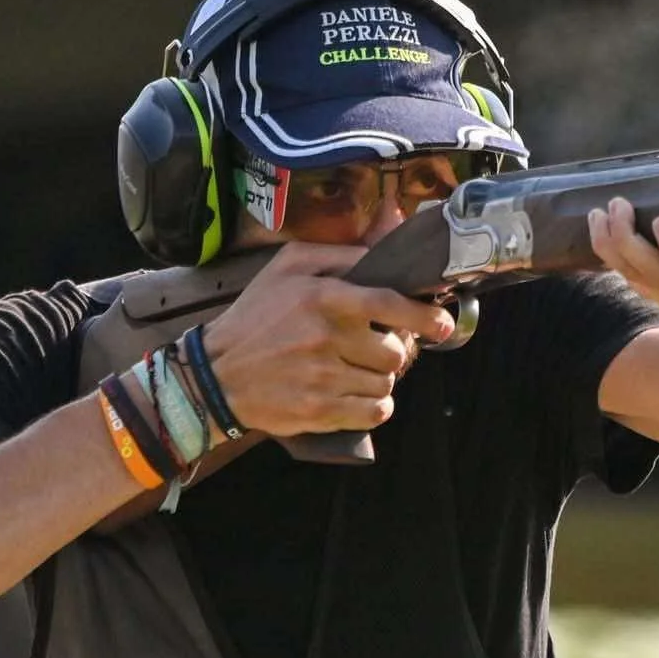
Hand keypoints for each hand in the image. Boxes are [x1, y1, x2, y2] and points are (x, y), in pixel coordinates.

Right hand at [199, 242, 455, 437]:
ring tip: (359, 370)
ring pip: (386, 383)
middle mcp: (326, 338)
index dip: (424, 316)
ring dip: (381, 378)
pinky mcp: (320, 412)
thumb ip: (340, 254)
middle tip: (377, 348)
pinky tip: (360, 396)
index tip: (443, 324)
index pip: (389, 304)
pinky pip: (374, 413)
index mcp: (323, 298)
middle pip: (395, 352)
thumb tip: (385, 244)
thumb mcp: (288, 267)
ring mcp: (324, 379)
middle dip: (394, 351)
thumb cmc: (256, 315)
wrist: (215, 374)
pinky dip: (376, 407)